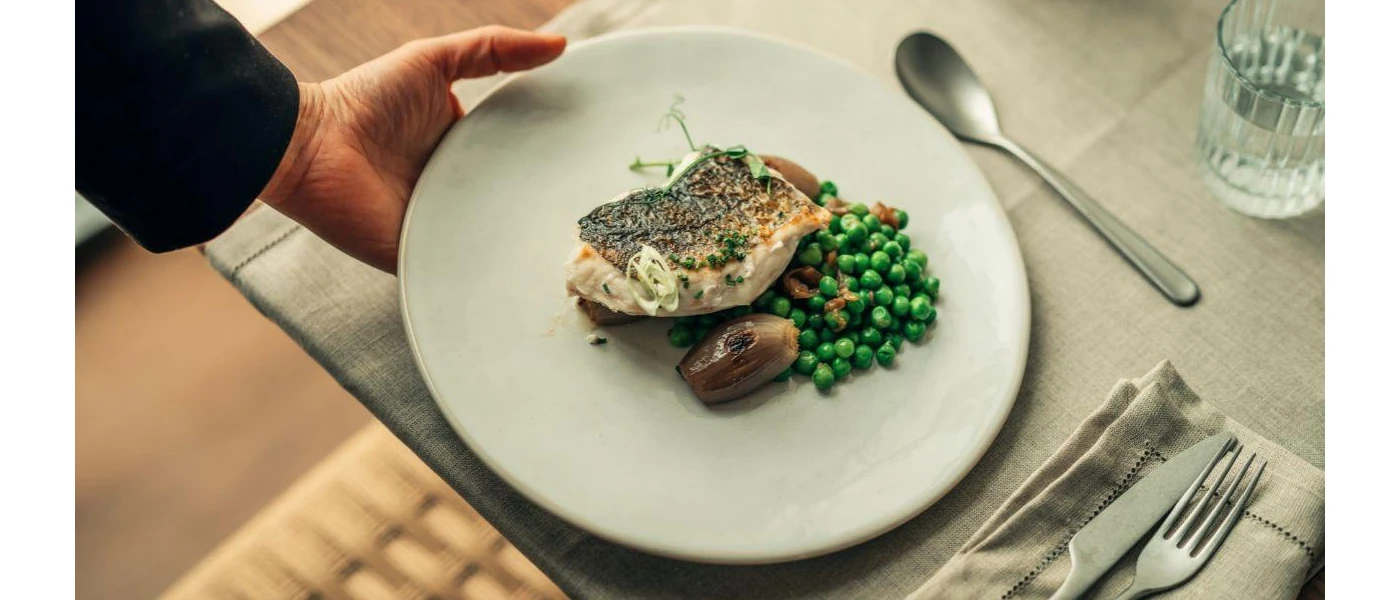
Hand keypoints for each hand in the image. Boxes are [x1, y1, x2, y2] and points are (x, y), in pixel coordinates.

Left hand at [259, 26, 566, 272]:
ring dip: (525, 239)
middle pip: (512, 200)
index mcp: (462, 147)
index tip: (593, 153)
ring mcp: (440, 226)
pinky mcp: (422, 257)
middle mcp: (455, 188)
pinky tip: (530, 270)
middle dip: (546, 202)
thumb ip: (494, 49)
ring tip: (577, 242)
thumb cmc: (365, 99)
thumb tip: (561, 43)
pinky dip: (491, 272)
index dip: (551, 153)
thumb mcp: (433, 60)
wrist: (310, 147)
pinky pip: (463, 269)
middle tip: (593, 202)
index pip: (518, 155)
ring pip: (495, 236)